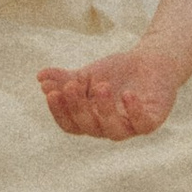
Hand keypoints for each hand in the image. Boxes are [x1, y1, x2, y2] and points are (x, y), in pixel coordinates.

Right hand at [36, 44, 185, 139]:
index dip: (59, 112)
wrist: (149, 60)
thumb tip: (40, 78)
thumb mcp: (87, 75)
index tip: (51, 92)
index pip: (70, 125)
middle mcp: (108, 128)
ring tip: (101, 85)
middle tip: (72, 85)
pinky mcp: (151, 120)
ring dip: (104, 110)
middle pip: (88, 127)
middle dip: (78, 107)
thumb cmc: (115, 73)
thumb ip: (65, 79)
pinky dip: (134, 111)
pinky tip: (127, 94)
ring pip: (113, 130)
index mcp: (90, 121)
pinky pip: (142, 124)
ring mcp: (130, 126)